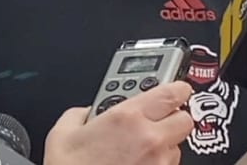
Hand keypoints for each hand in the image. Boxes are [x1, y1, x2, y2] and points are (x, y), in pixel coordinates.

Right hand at [42, 80, 193, 164]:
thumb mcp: (62, 133)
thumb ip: (82, 113)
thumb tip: (87, 112)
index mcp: (128, 117)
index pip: (174, 92)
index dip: (177, 89)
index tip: (175, 89)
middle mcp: (150, 139)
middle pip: (184, 120)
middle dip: (172, 118)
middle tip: (155, 119)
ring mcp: (158, 164)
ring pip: (177, 147)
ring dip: (164, 144)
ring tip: (139, 148)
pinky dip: (157, 164)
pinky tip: (136, 164)